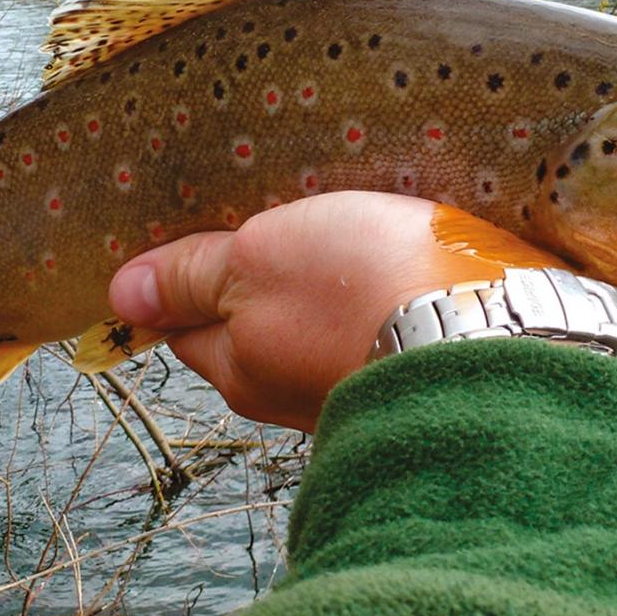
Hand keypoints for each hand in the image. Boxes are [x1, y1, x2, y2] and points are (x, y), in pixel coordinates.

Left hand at [109, 192, 488, 430]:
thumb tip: (123, 296)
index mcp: (237, 367)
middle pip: (252, 326)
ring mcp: (352, 386)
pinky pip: (376, 328)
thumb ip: (193, 275)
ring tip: (351, 235)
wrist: (493, 334)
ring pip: (318, 327)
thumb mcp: (259, 258)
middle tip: (285, 222)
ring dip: (326, 287)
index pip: (183, 321)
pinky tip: (398, 265)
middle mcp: (288, 393)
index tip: (207, 232)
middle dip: (262, 282)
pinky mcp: (414, 370)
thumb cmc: (361, 290)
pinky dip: (377, 298)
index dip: (187, 274)